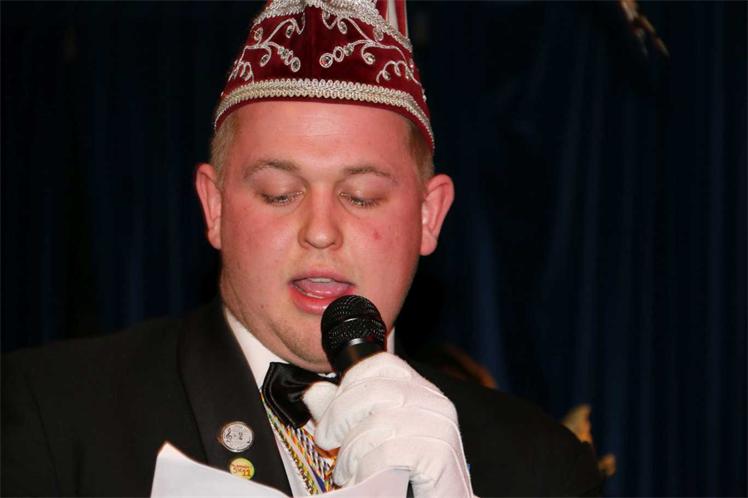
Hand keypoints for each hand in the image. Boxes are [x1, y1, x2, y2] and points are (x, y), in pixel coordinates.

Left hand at [303, 353, 473, 497]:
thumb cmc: (403, 479)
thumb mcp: (366, 440)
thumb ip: (343, 414)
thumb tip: (314, 391)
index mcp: (421, 392)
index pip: (381, 364)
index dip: (348, 384)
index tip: (332, 414)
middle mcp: (435, 403)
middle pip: (373, 390)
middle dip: (339, 418)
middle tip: (328, 443)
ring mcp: (440, 428)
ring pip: (377, 423)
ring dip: (350, 452)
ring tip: (346, 471)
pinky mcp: (439, 455)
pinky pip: (388, 452)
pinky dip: (366, 469)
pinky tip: (361, 480)